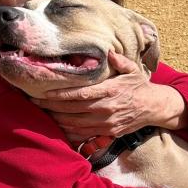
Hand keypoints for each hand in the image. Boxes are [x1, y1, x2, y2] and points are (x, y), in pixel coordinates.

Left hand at [31, 51, 187, 142]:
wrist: (154, 108)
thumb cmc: (139, 86)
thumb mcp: (132, 69)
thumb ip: (118, 60)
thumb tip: (107, 52)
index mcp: (110, 91)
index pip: (79, 94)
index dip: (59, 94)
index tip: (43, 92)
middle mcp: (106, 109)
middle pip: (72, 109)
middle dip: (50, 106)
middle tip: (33, 101)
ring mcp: (105, 123)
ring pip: (74, 123)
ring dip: (55, 119)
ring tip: (41, 112)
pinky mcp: (106, 132)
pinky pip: (82, 135)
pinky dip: (67, 131)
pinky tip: (56, 125)